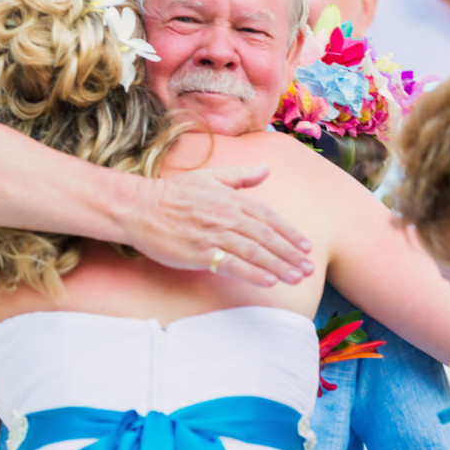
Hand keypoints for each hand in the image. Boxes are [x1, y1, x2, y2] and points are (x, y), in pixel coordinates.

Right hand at [124, 165, 313, 285]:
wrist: (140, 207)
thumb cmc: (172, 193)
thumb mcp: (209, 177)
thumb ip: (240, 176)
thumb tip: (266, 169)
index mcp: (231, 199)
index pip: (268, 217)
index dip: (289, 233)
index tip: (306, 246)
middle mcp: (227, 216)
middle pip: (267, 237)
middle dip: (290, 253)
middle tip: (309, 268)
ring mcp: (214, 235)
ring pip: (255, 252)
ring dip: (279, 266)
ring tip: (296, 278)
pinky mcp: (200, 253)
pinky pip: (232, 264)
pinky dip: (253, 273)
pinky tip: (268, 281)